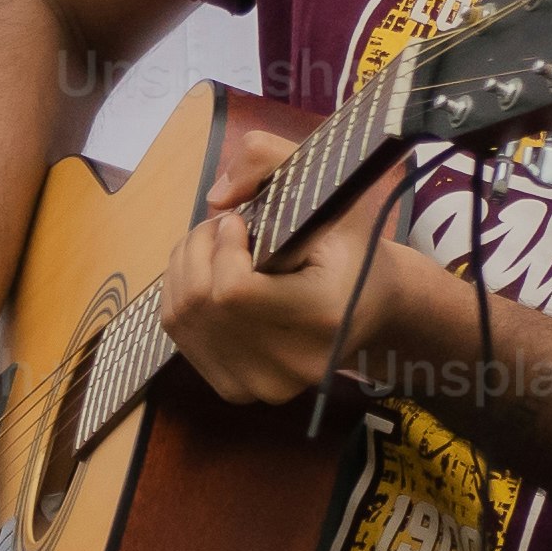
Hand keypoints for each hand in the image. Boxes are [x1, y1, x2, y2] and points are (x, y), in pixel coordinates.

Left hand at [163, 147, 411, 408]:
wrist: (372, 303)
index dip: (223, 244)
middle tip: (224, 226)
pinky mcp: (238, 391)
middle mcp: (294, 367)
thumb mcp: (326, 185)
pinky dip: (181, 294)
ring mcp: (264, 387)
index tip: (242, 220)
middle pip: (202, 303)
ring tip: (216, 247)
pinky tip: (209, 276)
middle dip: (199, 248)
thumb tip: (215, 199)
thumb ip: (269, 159)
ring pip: (183, 317)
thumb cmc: (348, 242)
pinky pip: (179, 334)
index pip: (234, 291)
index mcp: (324, 318)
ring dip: (185, 267)